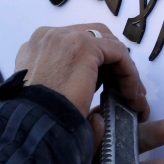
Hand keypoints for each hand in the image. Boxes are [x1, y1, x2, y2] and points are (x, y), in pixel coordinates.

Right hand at [15, 24, 149, 120]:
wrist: (31, 126)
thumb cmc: (37, 121)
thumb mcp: (47, 100)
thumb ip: (64, 91)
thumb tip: (93, 109)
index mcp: (36, 48)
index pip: (74, 46)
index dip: (97, 67)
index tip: (109, 90)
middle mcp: (49, 37)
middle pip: (93, 38)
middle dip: (113, 63)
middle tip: (124, 91)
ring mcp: (66, 38)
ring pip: (108, 46)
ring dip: (124, 71)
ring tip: (133, 98)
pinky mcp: (84, 47)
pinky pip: (118, 54)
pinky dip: (129, 74)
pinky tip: (133, 96)